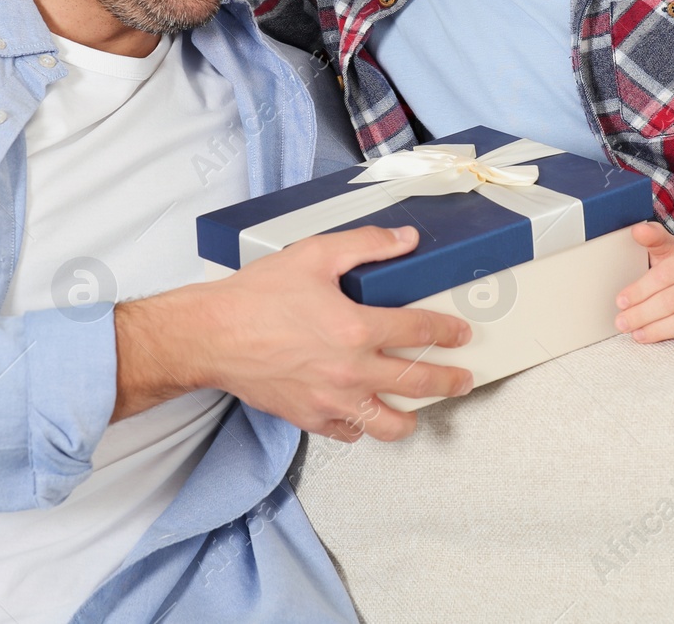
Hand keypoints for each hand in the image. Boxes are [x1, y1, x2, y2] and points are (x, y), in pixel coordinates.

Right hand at [115, 226, 474, 443]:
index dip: (447, 331)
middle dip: (448, 380)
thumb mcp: (313, 255)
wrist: (211, 335)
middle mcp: (350, 370)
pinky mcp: (310, 418)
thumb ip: (365, 245)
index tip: (459, 333)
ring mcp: (332, 400)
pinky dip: (363, 425)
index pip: (419, 330)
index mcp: (355, 328)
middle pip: (417, 382)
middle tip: (462, 378)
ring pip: (389, 424)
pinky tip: (366, 414)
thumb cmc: (254, 297)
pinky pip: (350, 433)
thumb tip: (404, 241)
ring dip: (412, 416)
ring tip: (420, 409)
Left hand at [614, 221, 673, 350]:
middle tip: (622, 323)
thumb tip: (637, 230)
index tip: (620, 302)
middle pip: (673, 300)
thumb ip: (654, 238)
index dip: (640, 290)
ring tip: (638, 335)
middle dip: (643, 313)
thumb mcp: (673, 251)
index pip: (664, 275)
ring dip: (660, 330)